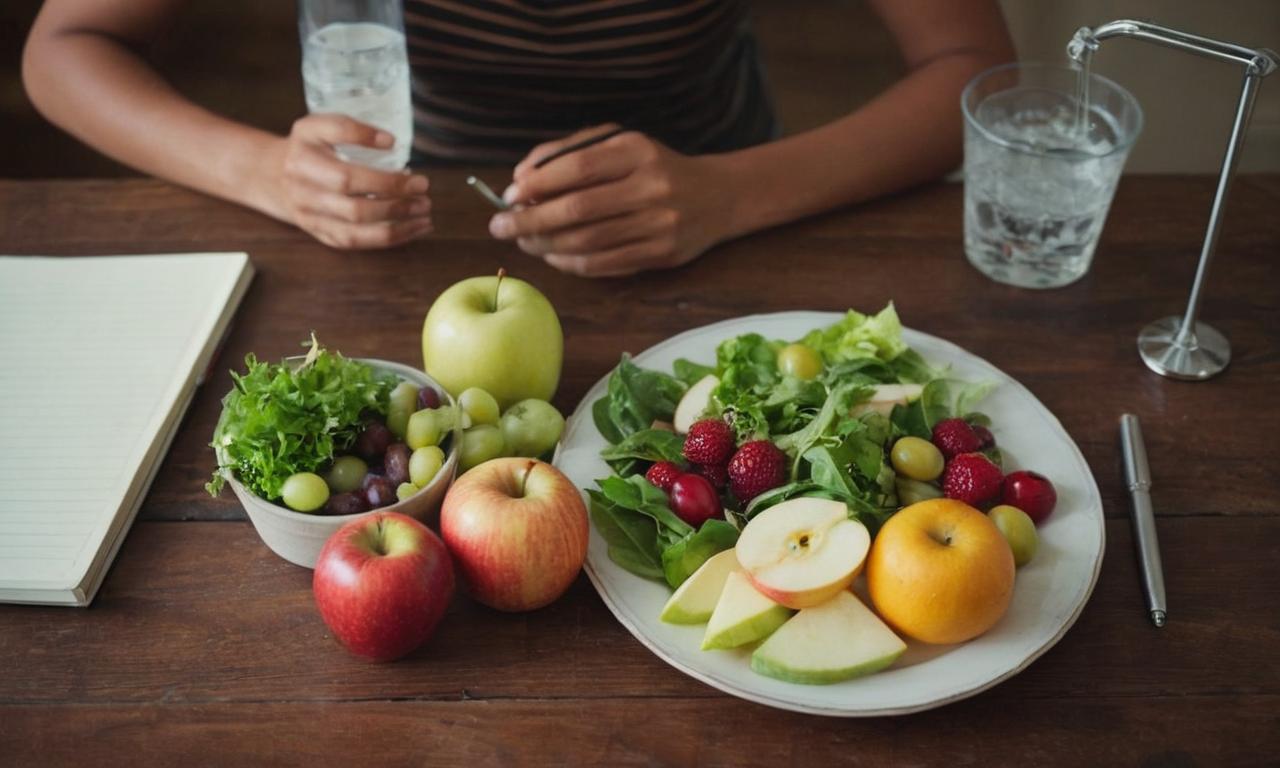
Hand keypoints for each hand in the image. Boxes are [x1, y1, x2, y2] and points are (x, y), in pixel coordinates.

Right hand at [256, 114, 431, 249]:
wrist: (272, 177)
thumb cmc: (306, 149)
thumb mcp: (317, 127)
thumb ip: (348, 128)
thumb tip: (389, 141)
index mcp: (303, 160)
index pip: (342, 170)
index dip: (371, 161)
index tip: (396, 148)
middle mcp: (305, 193)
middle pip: (354, 205)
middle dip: (394, 198)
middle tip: (423, 188)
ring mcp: (313, 219)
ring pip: (358, 230)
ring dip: (397, 224)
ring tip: (425, 212)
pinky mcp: (322, 235)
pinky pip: (358, 243)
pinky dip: (390, 238)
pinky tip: (414, 228)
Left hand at [489, 125, 732, 276]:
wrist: (718, 196)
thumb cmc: (655, 167)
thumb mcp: (620, 144)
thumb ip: (570, 153)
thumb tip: (521, 180)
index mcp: (637, 151)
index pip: (577, 168)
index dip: (537, 184)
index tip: (510, 196)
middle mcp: (651, 187)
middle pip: (578, 209)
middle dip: (531, 220)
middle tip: (501, 226)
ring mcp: (659, 224)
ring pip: (588, 242)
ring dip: (546, 245)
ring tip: (523, 242)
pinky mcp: (661, 254)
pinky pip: (605, 264)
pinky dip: (571, 262)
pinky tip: (552, 256)